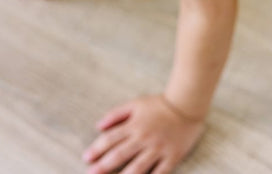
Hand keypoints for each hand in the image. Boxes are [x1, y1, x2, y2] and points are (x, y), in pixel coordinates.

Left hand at [83, 94, 204, 173]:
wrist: (186, 106)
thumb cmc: (158, 105)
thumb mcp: (135, 103)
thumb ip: (116, 114)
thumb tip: (98, 126)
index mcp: (134, 125)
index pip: (110, 139)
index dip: (96, 149)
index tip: (86, 158)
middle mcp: (144, 138)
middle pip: (120, 155)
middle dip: (103, 166)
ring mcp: (158, 149)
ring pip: (137, 168)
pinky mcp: (172, 157)